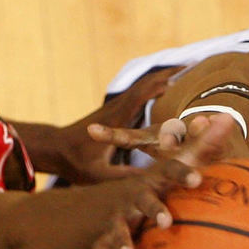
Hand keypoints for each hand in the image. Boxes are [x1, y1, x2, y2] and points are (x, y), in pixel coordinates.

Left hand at [49, 67, 182, 183]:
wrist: (53, 149)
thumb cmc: (74, 163)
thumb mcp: (99, 175)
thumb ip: (124, 178)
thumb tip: (151, 182)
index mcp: (115, 120)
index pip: (141, 95)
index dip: (162, 82)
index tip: (184, 73)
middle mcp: (116, 108)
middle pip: (145, 84)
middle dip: (169, 74)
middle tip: (195, 66)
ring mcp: (115, 108)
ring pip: (142, 86)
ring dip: (163, 77)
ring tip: (188, 72)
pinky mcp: (114, 111)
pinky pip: (138, 94)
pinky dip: (155, 87)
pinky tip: (167, 88)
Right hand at [89, 114, 235, 248]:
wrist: (113, 196)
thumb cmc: (156, 183)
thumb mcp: (176, 164)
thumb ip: (203, 145)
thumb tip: (228, 116)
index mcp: (155, 178)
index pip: (170, 171)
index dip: (182, 173)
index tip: (197, 179)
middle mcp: (135, 194)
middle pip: (144, 200)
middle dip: (153, 209)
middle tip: (166, 221)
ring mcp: (119, 214)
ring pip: (119, 227)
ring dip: (122, 240)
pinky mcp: (107, 233)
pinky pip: (102, 247)